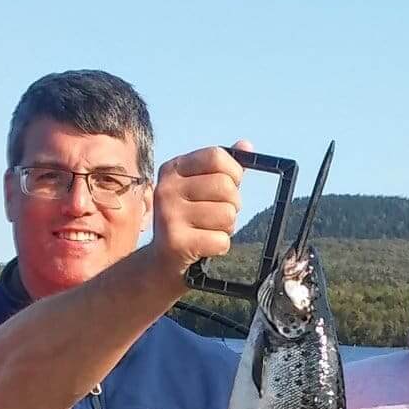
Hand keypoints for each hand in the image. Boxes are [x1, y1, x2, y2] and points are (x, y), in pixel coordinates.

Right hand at [149, 141, 249, 276]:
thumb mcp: (201, 189)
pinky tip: (204, 246)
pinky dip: (220, 246)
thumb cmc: (189, 220)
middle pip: (226, 186)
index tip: (231, 186)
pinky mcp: (175, 242)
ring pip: (227, 215)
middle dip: (233, 205)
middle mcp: (166, 188)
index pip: (216, 156)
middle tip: (218, 216)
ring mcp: (169, 215)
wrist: (162, 263)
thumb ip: (224, 169)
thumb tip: (246, 145)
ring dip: (227, 228)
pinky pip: (221, 240)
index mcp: (173, 168)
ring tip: (208, 231)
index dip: (233, 173)